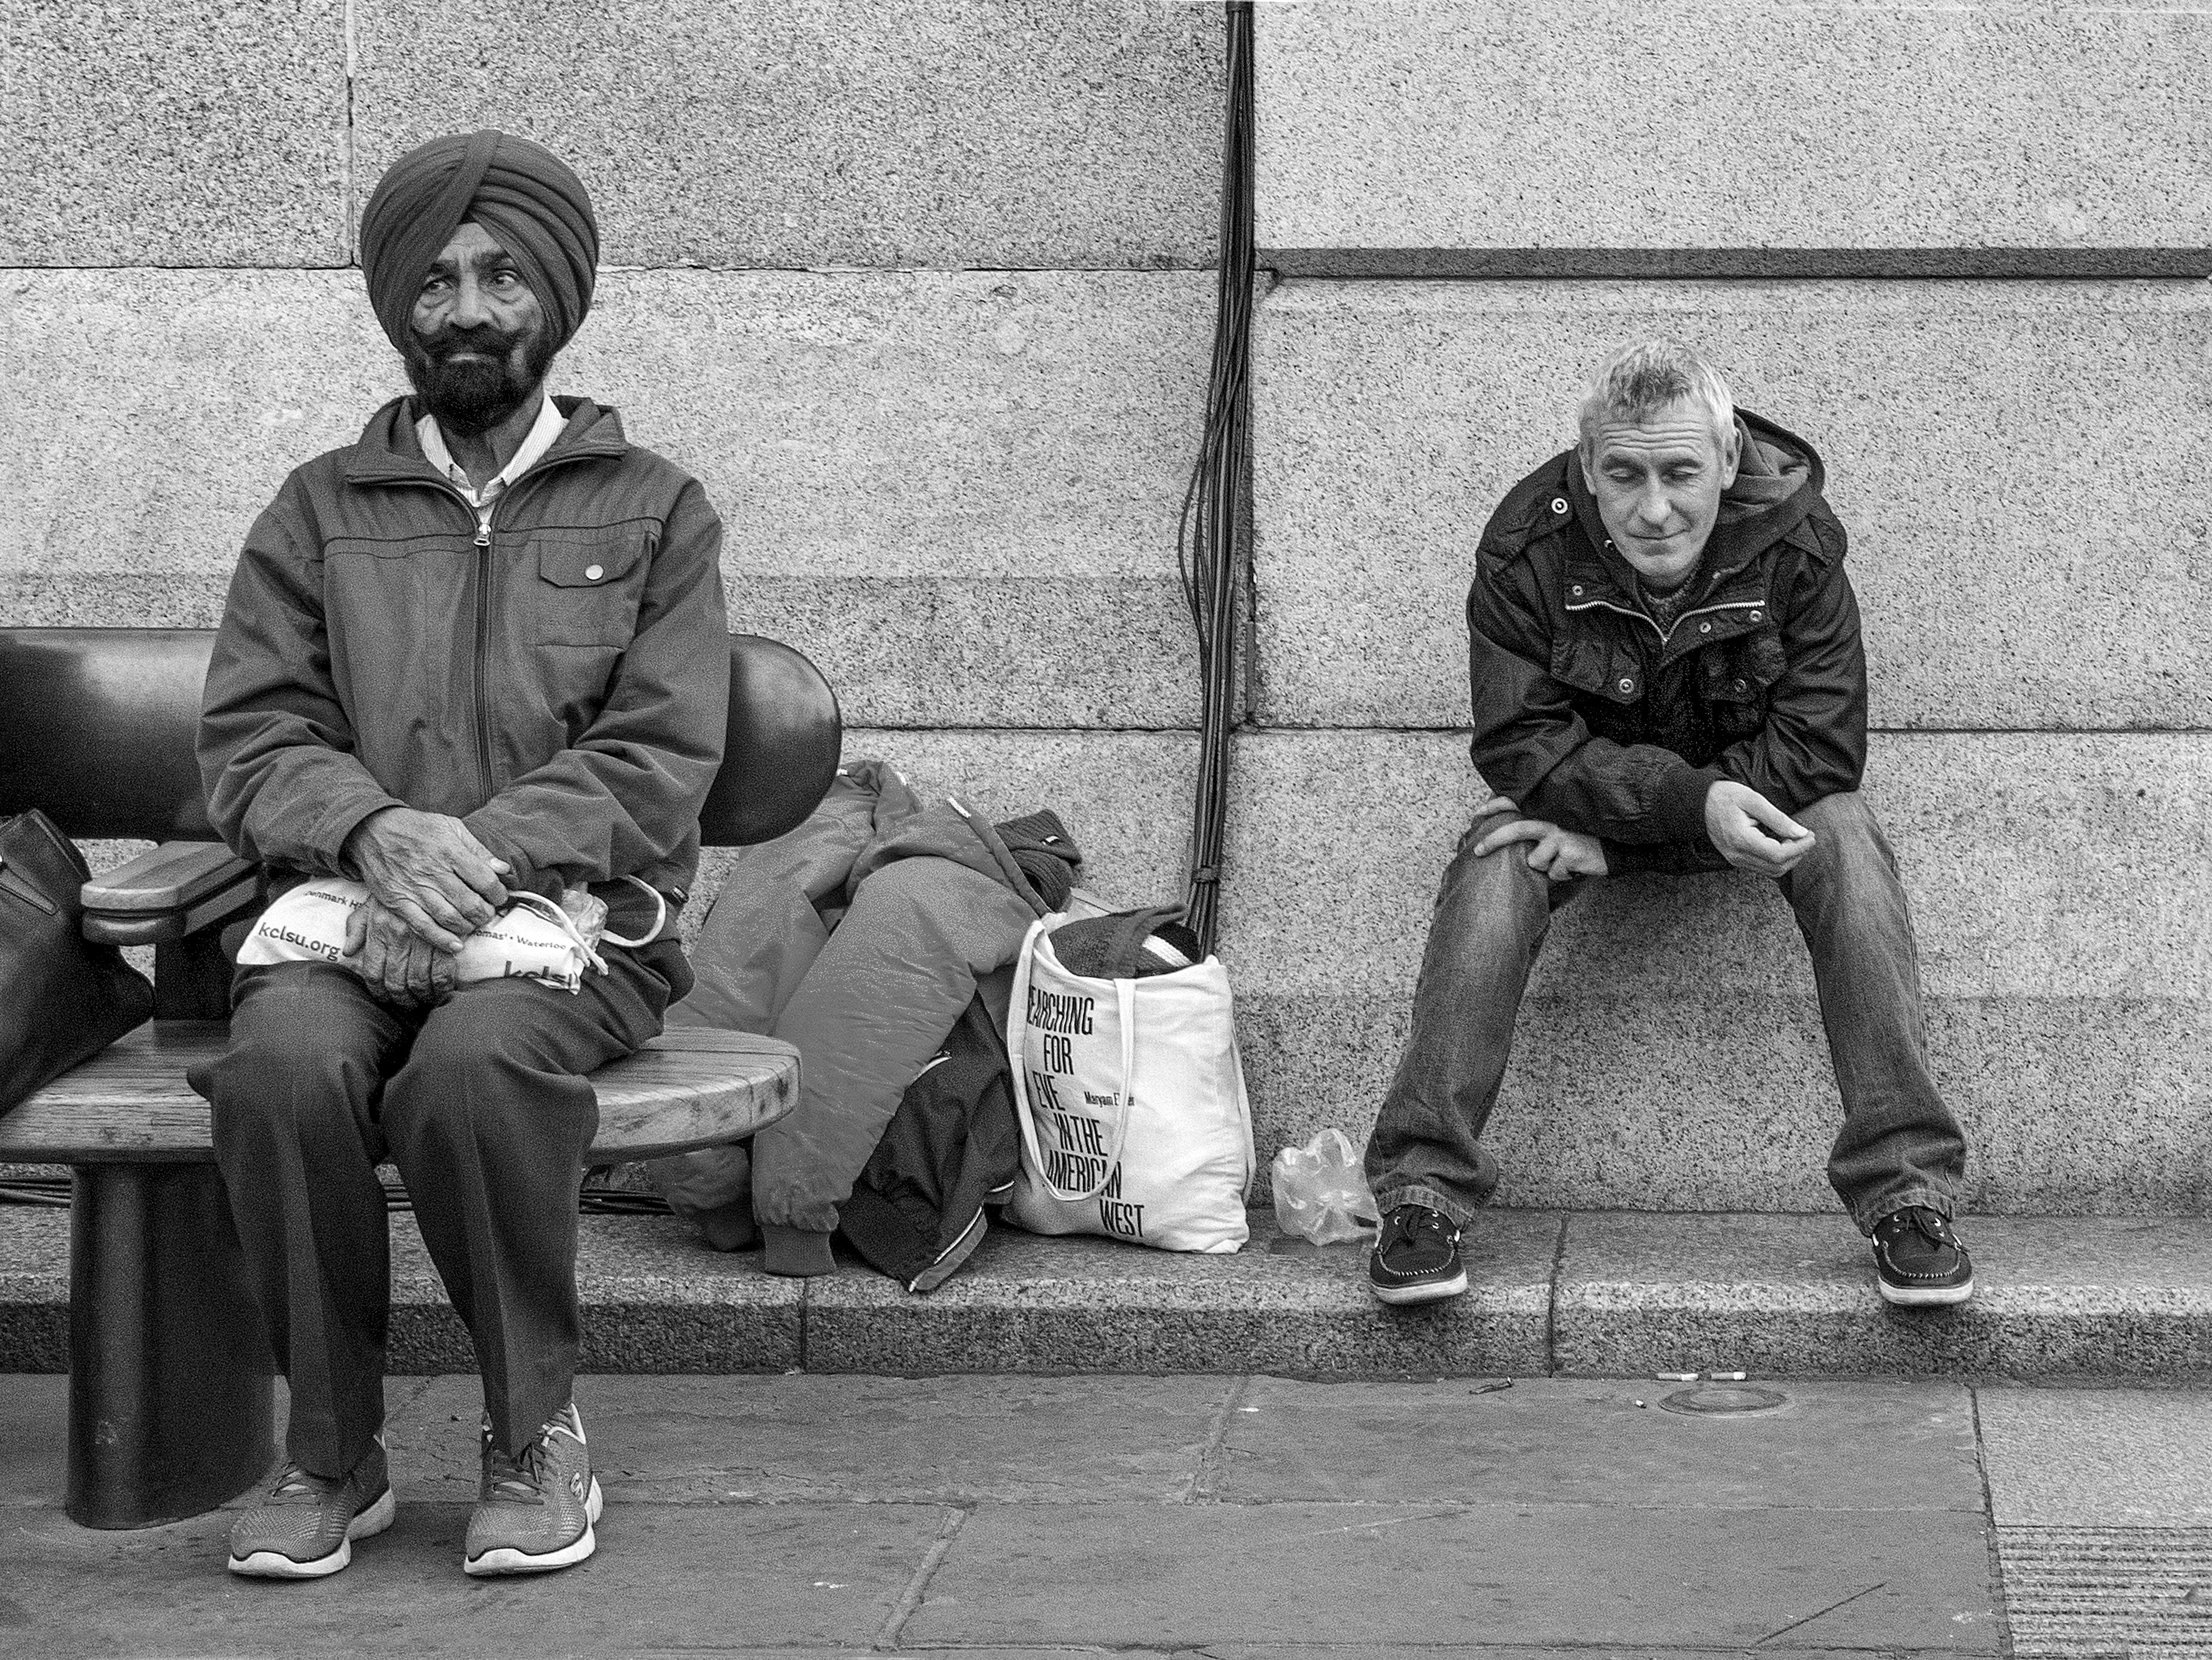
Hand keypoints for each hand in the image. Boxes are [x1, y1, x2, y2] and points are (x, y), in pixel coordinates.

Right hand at [341, 807, 510, 951]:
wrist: (372, 830)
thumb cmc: (417, 828)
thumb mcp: (451, 826)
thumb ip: (478, 849)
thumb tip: (503, 869)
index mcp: (449, 851)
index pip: (485, 880)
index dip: (498, 893)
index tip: (499, 896)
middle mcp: (433, 871)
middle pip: (469, 903)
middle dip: (485, 913)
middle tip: (488, 913)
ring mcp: (414, 889)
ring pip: (449, 918)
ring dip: (468, 926)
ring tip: (473, 923)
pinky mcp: (398, 902)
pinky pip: (423, 926)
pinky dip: (441, 939)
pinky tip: (456, 945)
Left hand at [344, 895, 458, 1004]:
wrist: (424, 861)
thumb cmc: (398, 884)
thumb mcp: (372, 902)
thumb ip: (358, 927)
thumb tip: (348, 952)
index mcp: (379, 929)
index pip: (373, 972)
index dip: (378, 991)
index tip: (385, 997)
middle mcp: (398, 936)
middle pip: (395, 981)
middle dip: (400, 999)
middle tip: (407, 1004)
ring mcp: (423, 938)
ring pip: (418, 981)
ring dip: (421, 997)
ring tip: (424, 1000)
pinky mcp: (446, 938)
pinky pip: (442, 973)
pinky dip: (441, 987)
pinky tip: (442, 990)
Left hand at [1471, 807, 1609, 882]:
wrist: (1618, 845)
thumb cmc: (1586, 835)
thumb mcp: (1563, 821)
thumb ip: (1541, 823)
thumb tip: (1513, 833)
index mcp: (1548, 809)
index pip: (1516, 801)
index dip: (1495, 805)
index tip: (1478, 813)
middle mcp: (1552, 819)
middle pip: (1515, 830)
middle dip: (1493, 841)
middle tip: (1478, 851)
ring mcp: (1560, 836)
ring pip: (1534, 861)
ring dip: (1546, 866)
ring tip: (1563, 859)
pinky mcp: (1569, 853)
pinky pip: (1553, 873)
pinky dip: (1562, 875)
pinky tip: (1575, 866)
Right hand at [1704, 779, 1815, 875]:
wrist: (1699, 802)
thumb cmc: (1724, 796)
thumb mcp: (1753, 800)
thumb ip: (1778, 818)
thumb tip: (1801, 832)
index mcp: (1741, 839)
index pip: (1778, 855)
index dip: (1799, 848)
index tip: (1811, 835)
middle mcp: (1737, 855)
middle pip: (1777, 867)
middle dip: (1797, 854)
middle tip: (1806, 836)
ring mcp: (1735, 859)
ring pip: (1771, 871)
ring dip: (1788, 858)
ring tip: (1795, 839)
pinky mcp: (1735, 858)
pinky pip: (1762, 866)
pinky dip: (1777, 858)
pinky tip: (1781, 842)